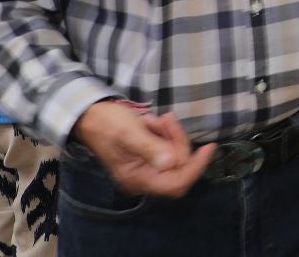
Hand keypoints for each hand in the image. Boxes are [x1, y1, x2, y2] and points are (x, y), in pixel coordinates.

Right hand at [72, 101, 213, 198]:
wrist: (90, 115)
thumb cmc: (107, 124)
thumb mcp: (129, 132)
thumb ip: (150, 147)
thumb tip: (170, 162)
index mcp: (137, 179)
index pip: (176, 184)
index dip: (195, 168)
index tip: (208, 147)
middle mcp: (143, 179)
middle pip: (179, 167)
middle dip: (178, 141)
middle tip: (166, 120)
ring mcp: (147, 168)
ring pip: (175, 154)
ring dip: (171, 134)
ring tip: (155, 119)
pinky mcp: (149, 156)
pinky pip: (168, 147)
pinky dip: (166, 133)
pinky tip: (153, 122)